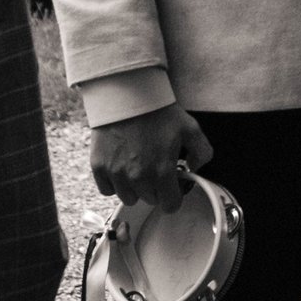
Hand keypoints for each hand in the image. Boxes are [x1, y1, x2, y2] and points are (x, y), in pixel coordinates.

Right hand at [91, 103, 214, 211]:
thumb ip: (202, 153)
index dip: (174, 196)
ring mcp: (116, 173)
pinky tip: (121, 166)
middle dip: (156, 188)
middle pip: (150, 200)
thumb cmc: (159, 111)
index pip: (170, 205)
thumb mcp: (190, 128)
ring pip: (128, 198)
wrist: (127, 94)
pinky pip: (106, 190)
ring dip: (135, 188)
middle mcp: (138, 177)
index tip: (173, 185)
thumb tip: (195, 169)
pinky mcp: (98, 167)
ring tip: (138, 167)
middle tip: (155, 168)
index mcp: (162, 171)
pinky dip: (114, 183)